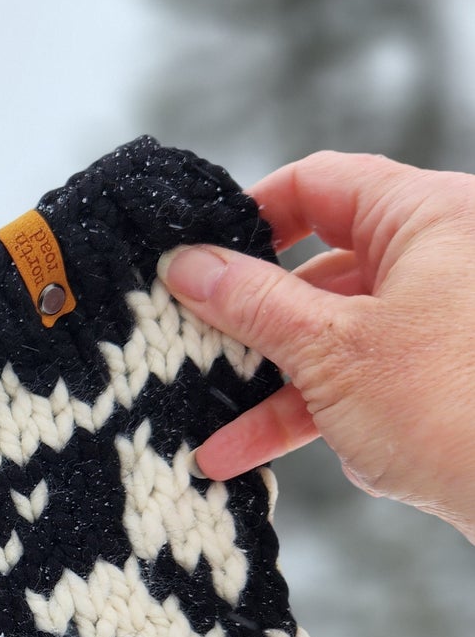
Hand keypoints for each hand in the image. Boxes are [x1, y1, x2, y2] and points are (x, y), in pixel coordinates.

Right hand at [157, 150, 474, 543]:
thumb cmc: (454, 409)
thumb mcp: (330, 350)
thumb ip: (252, 303)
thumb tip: (188, 265)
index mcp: (431, 217)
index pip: (320, 184)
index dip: (250, 216)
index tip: (197, 255)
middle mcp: (444, 257)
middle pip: (319, 266)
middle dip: (249, 318)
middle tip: (190, 340)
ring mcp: (442, 321)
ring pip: (334, 332)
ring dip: (269, 381)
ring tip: (208, 419)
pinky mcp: (439, 378)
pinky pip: (359, 377)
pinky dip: (307, 409)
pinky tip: (245, 452)